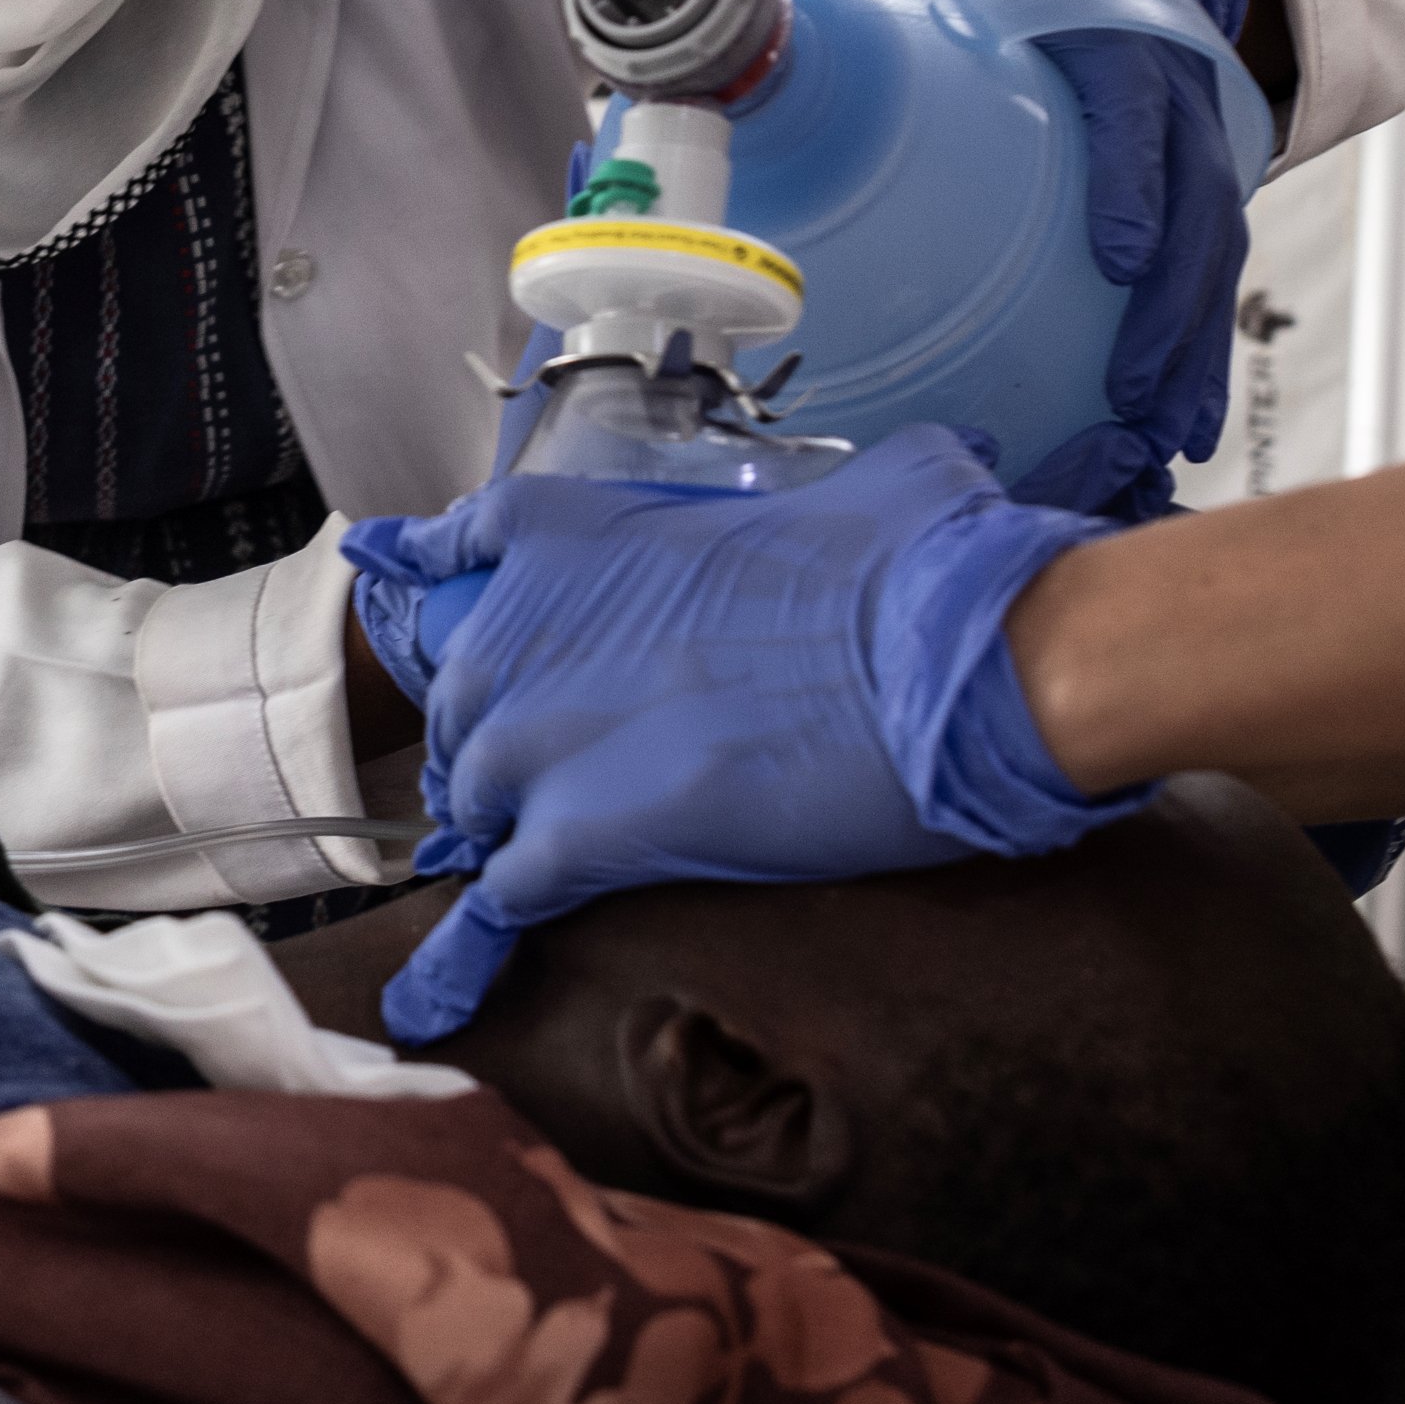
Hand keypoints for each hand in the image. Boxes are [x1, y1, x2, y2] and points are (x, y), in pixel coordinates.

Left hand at [339, 429, 1132, 1044]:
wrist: (946, 661)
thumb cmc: (917, 568)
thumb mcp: (860, 487)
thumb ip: (831, 493)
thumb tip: (916, 476)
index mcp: (570, 530)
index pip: (458, 554)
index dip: (478, 616)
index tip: (478, 643)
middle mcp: (525, 630)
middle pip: (464, 700)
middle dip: (500, 736)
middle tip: (559, 775)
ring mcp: (542, 737)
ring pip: (476, 795)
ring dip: (507, 823)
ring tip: (556, 850)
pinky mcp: (579, 835)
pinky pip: (508, 885)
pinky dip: (511, 910)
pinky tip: (525, 927)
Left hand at [797, 0, 1255, 519]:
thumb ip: (805, 13)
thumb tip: (668, 91)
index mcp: (1088, 3)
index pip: (1129, 85)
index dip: (1132, 166)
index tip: (1113, 251)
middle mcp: (1161, 70)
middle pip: (1192, 195)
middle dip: (1170, 305)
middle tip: (1130, 401)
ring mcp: (1191, 126)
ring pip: (1209, 244)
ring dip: (1187, 347)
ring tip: (1162, 441)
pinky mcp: (1193, 172)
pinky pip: (1203, 262)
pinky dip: (1192, 343)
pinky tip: (1175, 426)